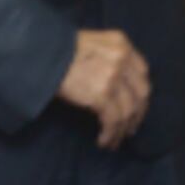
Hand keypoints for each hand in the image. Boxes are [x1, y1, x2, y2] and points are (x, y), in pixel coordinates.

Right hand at [56, 29, 150, 148]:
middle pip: (140, 93)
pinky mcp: (101, 94)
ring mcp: (113, 77)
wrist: (42, 54)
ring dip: (122, 130)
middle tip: (129, 129)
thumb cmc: (59, 50)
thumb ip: (110, 57)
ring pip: (128, 110)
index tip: (136, 107)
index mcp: (121, 44)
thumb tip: (118, 86)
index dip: (140, 93)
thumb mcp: (92, 43)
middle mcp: (122, 58)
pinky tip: (103, 141)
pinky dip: (110, 134)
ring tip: (113, 141)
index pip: (142, 72)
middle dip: (137, 114)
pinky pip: (113, 120)